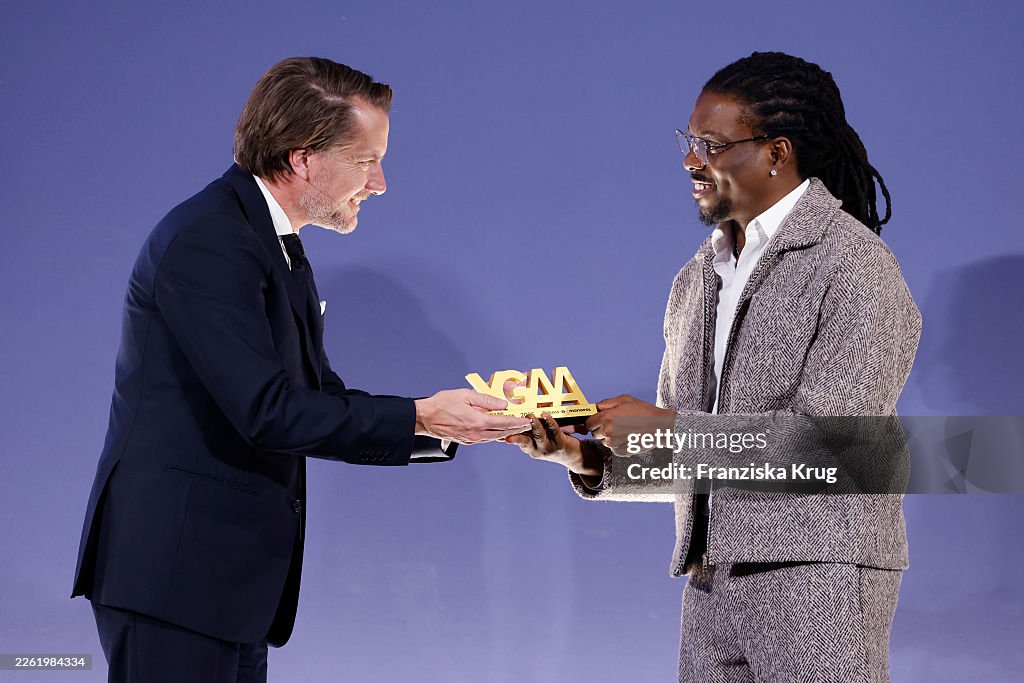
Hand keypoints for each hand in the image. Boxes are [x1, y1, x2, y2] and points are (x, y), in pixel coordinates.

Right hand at [415, 389, 530, 444]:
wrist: (425, 418)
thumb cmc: (442, 404)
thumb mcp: (466, 395)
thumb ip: (486, 400)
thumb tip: (503, 404)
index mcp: (478, 421)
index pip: (504, 423)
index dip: (517, 422)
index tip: (527, 421)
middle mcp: (476, 433)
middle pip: (501, 433)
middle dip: (515, 429)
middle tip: (526, 425)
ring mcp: (471, 439)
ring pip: (494, 438)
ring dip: (506, 433)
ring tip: (515, 428)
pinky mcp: (465, 440)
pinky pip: (485, 439)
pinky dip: (494, 436)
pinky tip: (497, 432)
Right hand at [505, 413, 601, 476]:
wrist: (573, 457)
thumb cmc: (552, 444)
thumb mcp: (537, 441)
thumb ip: (527, 431)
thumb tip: (515, 417)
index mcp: (529, 448)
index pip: (515, 441)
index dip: (506, 436)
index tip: (496, 431)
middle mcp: (537, 450)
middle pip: (524, 442)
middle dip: (516, 434)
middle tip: (509, 428)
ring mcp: (548, 448)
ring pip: (539, 436)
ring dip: (534, 425)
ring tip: (529, 416)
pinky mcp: (560, 443)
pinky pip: (554, 430)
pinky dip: (549, 422)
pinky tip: (545, 415)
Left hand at [585, 394, 675, 455]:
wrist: (660, 426)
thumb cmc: (644, 412)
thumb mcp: (625, 400)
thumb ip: (607, 403)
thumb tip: (596, 407)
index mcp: (607, 417)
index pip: (588, 423)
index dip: (592, 421)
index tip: (597, 420)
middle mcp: (608, 431)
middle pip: (594, 433)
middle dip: (601, 429)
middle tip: (613, 424)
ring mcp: (614, 443)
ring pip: (604, 442)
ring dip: (609, 437)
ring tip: (623, 430)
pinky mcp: (620, 452)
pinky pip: (613, 449)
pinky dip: (618, 444)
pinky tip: (628, 437)